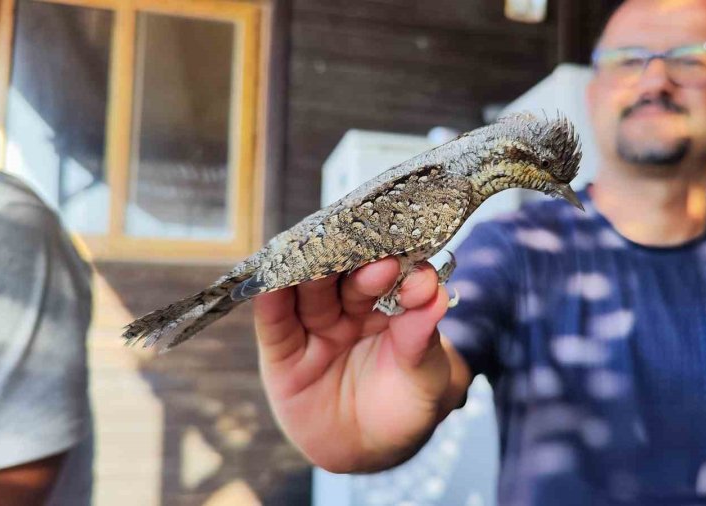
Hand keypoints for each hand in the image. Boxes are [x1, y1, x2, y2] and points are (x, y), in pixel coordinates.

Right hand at [252, 258, 457, 472]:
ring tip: (311, 254)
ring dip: (310, 273)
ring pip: (310, 294)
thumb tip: (434, 292)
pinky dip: (271, 301)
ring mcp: (315, 327)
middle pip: (347, 280)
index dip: (394, 267)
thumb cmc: (405, 406)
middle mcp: (350, 308)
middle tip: (359, 256)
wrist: (369, 451)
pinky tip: (271, 281)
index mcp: (389, 306)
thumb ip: (423, 337)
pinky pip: (276, 324)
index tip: (401, 260)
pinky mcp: (283, 352)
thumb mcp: (424, 377)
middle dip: (352, 265)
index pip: (391, 278)